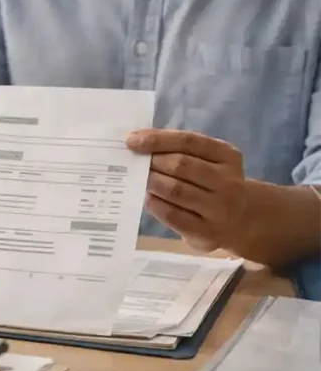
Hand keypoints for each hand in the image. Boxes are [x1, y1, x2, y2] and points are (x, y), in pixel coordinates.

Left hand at [127, 129, 248, 252]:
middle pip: (181, 165)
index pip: (188, 141)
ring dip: (152, 182)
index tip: (131, 140)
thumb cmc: (212, 183)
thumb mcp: (207, 161)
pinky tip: (147, 198)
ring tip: (139, 178)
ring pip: (176, 190)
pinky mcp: (206, 231)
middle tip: (134, 162)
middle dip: (152, 162)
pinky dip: (155, 204)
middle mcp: (228, 181)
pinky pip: (173, 215)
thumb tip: (138, 143)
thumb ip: (179, 150)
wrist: (239, 220)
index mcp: (227, 155)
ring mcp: (219, 208)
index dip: (157, 139)